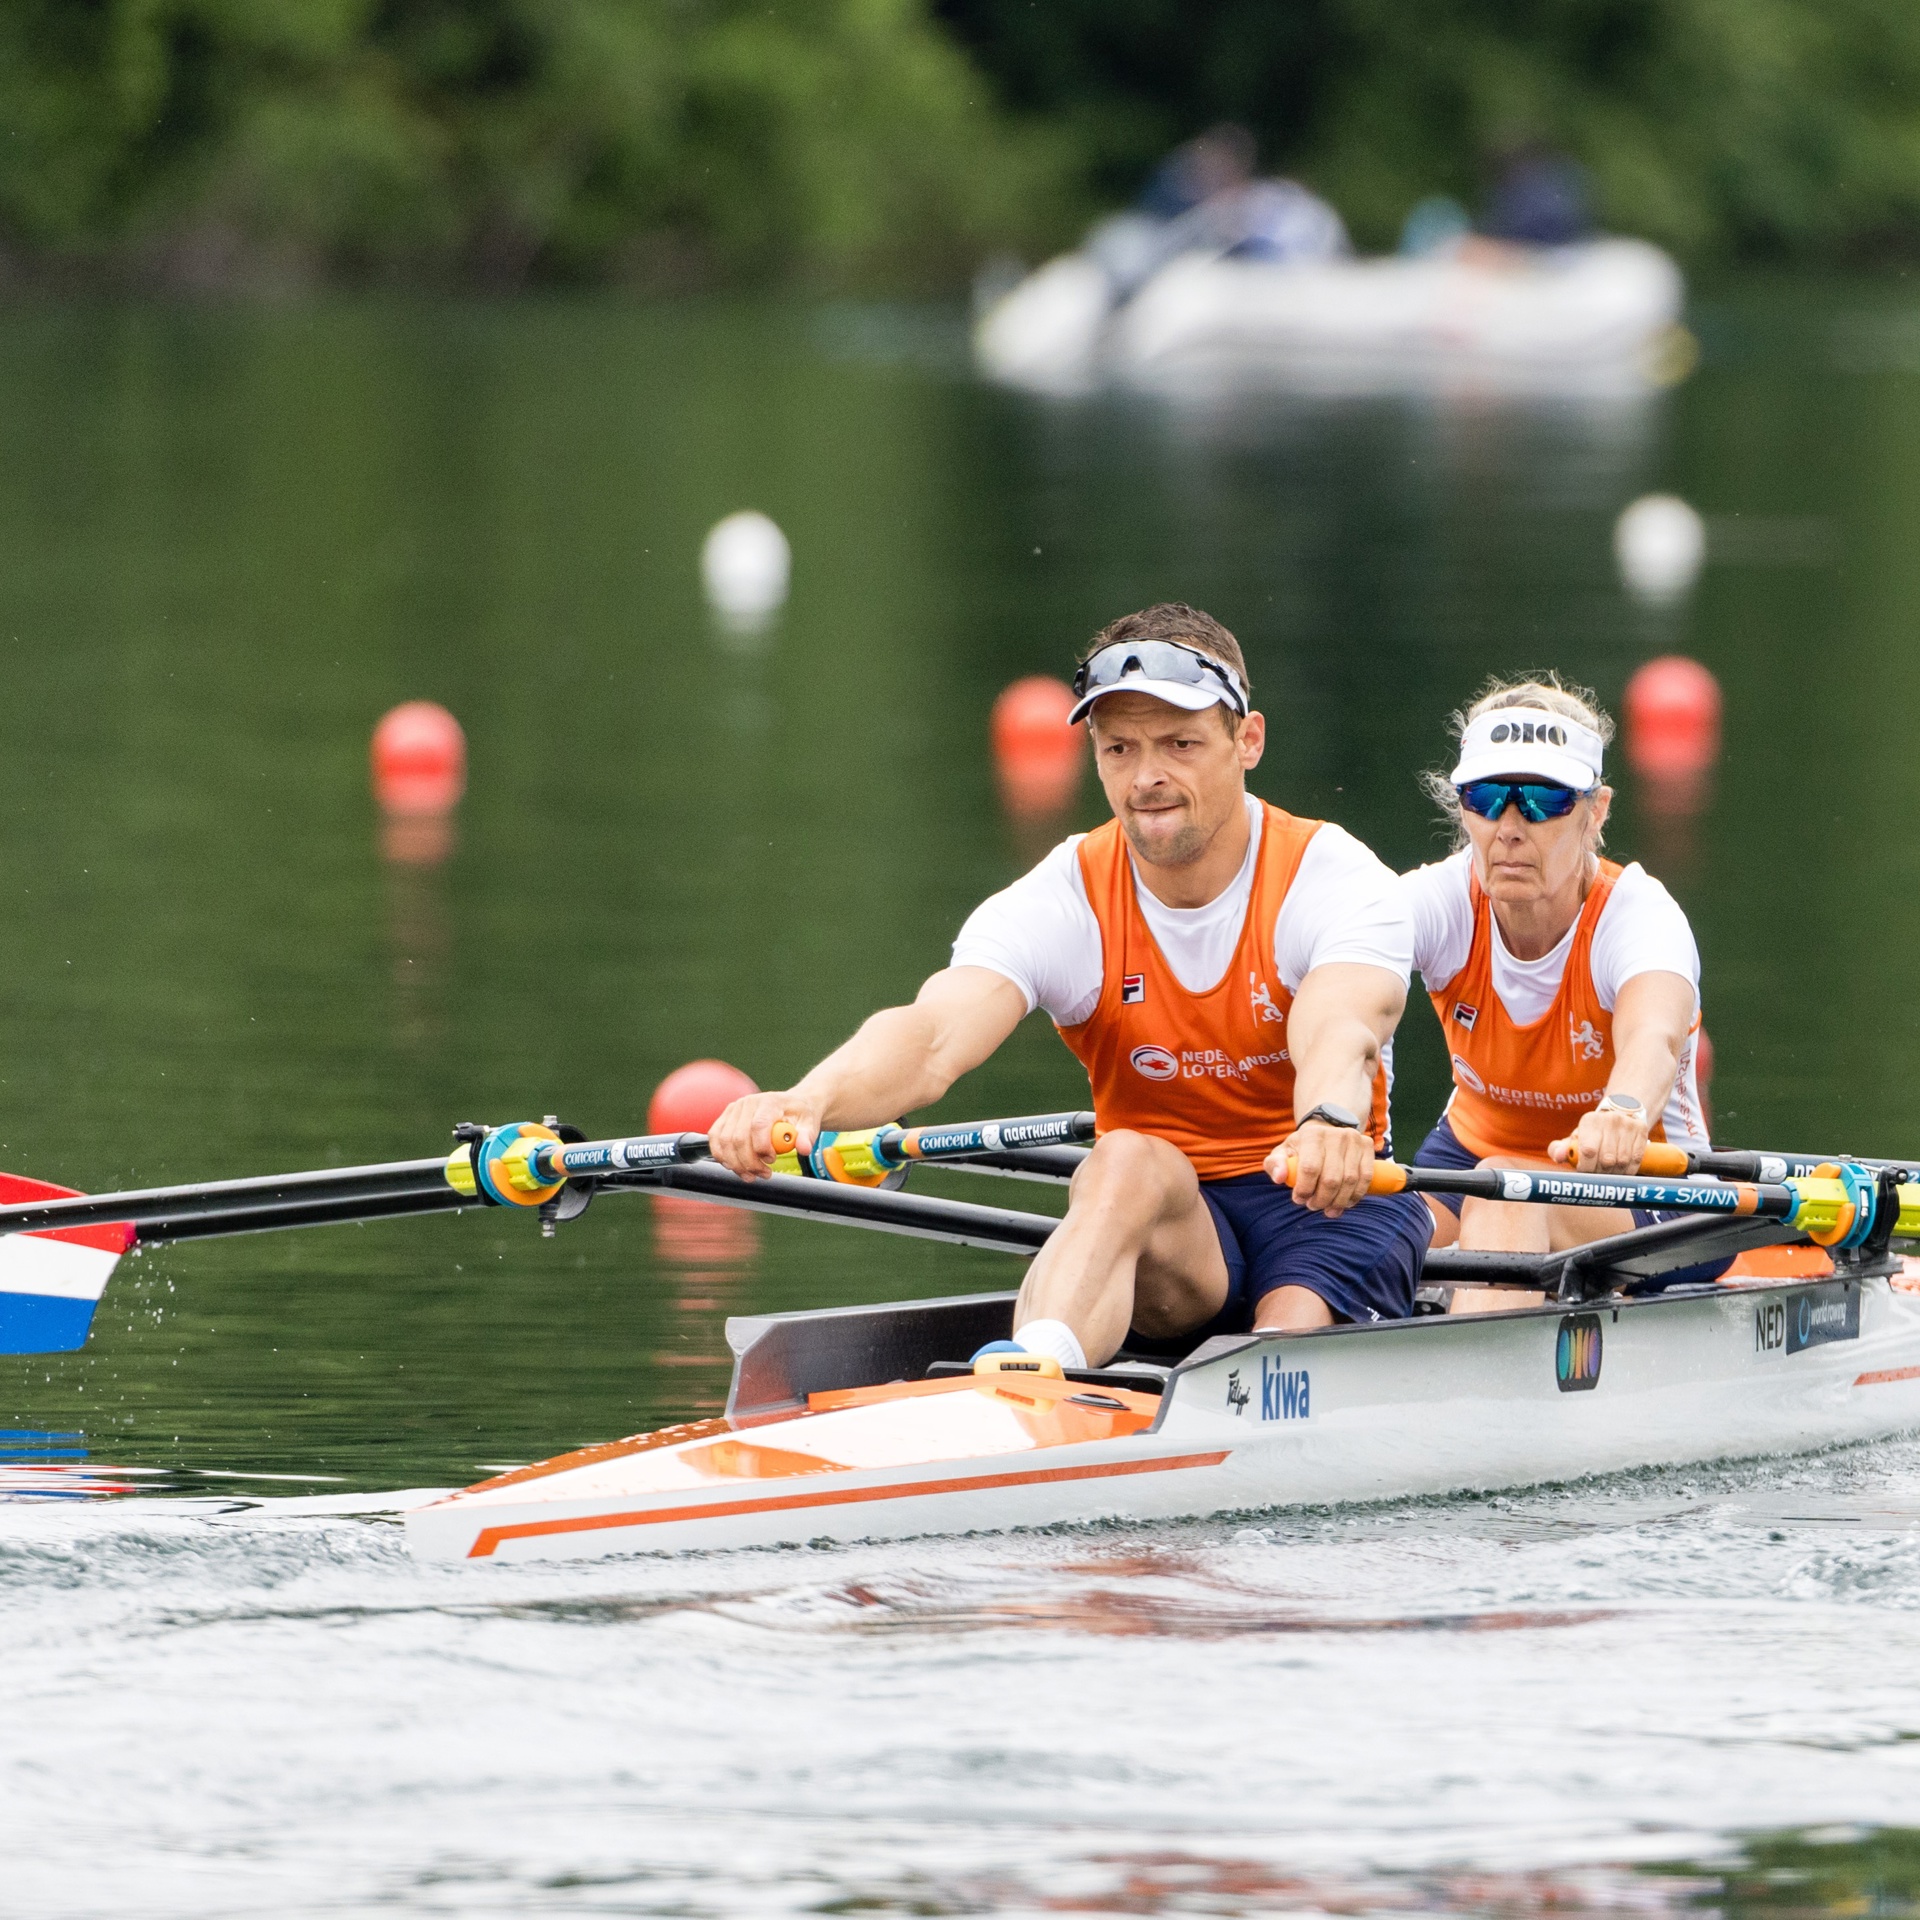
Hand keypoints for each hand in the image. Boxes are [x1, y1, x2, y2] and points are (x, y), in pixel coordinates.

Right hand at [707, 1091, 821, 1180]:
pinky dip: (722, 1157)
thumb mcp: (810, 1123)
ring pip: (724, 1142)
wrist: (790, 1105)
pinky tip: (736, 1166)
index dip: (762, 1148)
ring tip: (752, 1175)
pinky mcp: (725, 1118)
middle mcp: (747, 1103)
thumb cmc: (799, 1115)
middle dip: (749, 1163)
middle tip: (764, 1174)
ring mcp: (734, 1110)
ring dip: (736, 1164)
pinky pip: (715, 1140)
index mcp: (769, 1101)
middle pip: (738, 1137)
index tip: (772, 1161)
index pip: (758, 1125)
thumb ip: (807, 1136)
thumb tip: (804, 1148)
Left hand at [1266, 1120, 1374, 1216]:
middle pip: (1331, 1179)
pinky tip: (1346, 1203)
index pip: (1310, 1168)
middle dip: (1321, 1199)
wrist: (1327, 1131)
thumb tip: (1280, 1178)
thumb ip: (1274, 1165)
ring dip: (1339, 1202)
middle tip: (1313, 1206)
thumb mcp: (1283, 1152)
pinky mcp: (1367, 1146)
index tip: (1299, 1199)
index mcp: (1312, 1135)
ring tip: (1328, 1209)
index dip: (1305, 1189)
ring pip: (1350, 1181)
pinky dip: (1356, 1196)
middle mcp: (1335, 1135)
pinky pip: (1366, 1178)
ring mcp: (1354, 1139)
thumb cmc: (1302, 1148)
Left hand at [1552, 1102, 1651, 1173]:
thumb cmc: (1592, 1133)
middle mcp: (1609, 1120)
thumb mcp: (1575, 1138)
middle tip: (1597, 1175)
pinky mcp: (1642, 1130)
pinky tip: (1621, 1171)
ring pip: (1622, 1161)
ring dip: (1614, 1174)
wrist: (1619, 1114)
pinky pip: (1636, 1159)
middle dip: (1600, 1173)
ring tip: (1608, 1174)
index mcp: (1589, 1121)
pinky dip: (1628, 1171)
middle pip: (1606, 1159)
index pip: (1588, 1151)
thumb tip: (1559, 1157)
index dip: (1586, 1167)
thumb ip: (1560, 1149)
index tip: (1584, 1173)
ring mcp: (1627, 1124)